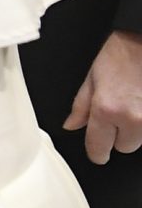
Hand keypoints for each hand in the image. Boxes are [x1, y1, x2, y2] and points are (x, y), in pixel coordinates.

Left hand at [66, 30, 141, 164]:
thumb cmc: (121, 54)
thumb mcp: (92, 78)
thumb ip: (81, 107)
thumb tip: (72, 126)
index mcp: (107, 110)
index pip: (99, 147)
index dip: (96, 152)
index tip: (98, 153)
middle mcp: (132, 118)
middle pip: (124, 146)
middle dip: (120, 135)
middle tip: (118, 114)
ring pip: (141, 138)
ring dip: (137, 128)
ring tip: (133, 104)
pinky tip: (141, 103)